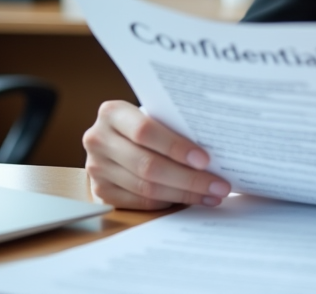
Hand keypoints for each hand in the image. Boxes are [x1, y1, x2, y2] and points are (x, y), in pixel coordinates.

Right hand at [82, 101, 230, 209]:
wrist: (112, 139)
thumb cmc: (144, 123)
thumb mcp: (153, 115)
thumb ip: (172, 126)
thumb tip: (215, 149)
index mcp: (112, 113)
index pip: (145, 131)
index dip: (176, 147)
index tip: (205, 160)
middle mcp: (98, 140)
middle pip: (147, 165)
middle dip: (189, 178)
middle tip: (218, 185)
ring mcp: (96, 168)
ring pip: (146, 188)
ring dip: (184, 194)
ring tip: (211, 195)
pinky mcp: (100, 191)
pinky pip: (140, 202)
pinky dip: (169, 202)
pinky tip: (191, 200)